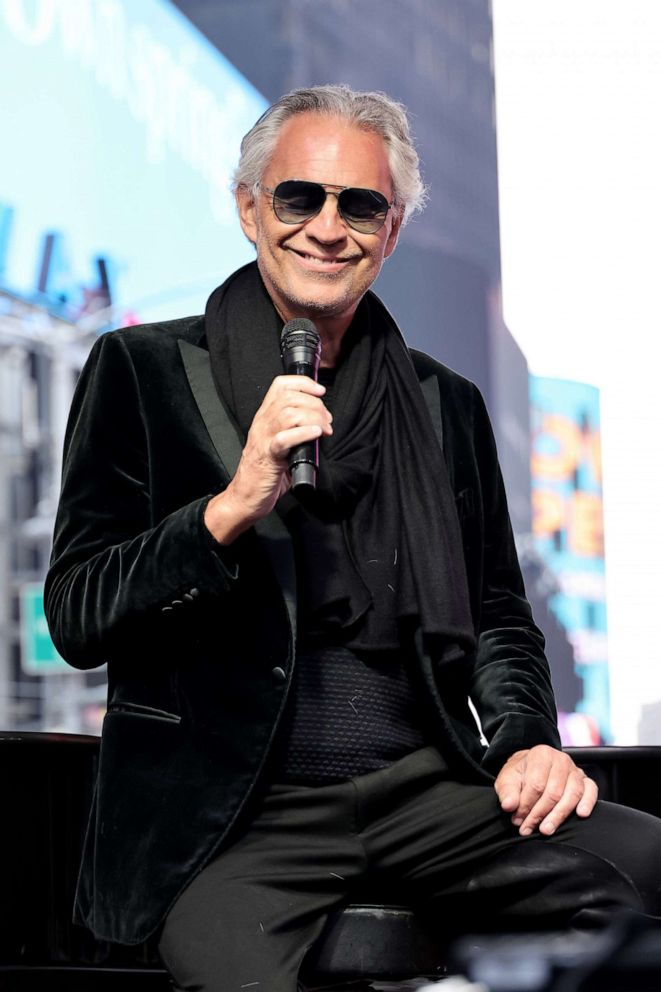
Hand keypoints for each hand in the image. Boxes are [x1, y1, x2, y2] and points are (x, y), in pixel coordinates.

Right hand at [204, 375, 331, 542]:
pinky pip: (284, 438)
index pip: (280, 385)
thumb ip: (295, 430)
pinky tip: (315, 435)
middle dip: (314, 404)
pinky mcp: (267, 457)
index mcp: (264, 417)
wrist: (245, 497)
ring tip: (324, 430)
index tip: (320, 392)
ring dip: (313, 418)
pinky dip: (303, 433)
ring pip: (288, 413)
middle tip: (326, 421)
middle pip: (289, 398)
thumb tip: (321, 424)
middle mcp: (262, 424)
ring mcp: (263, 439)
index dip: (303, 383)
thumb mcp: (280, 444)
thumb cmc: (265, 473)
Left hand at [494, 745, 597, 836]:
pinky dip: (588, 802)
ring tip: (546, 829)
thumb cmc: (521, 775)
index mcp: (541, 754)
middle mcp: (561, 760)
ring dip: (559, 815)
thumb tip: (509, 806)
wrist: (531, 768)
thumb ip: (507, 792)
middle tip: (528, 828)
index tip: (517, 819)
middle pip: (554, 792)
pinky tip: (580, 814)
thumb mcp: (507, 780)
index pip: (536, 784)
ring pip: (572, 794)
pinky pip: (591, 791)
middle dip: (539, 814)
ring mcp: (575, 770)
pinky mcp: (585, 781)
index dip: (526, 805)